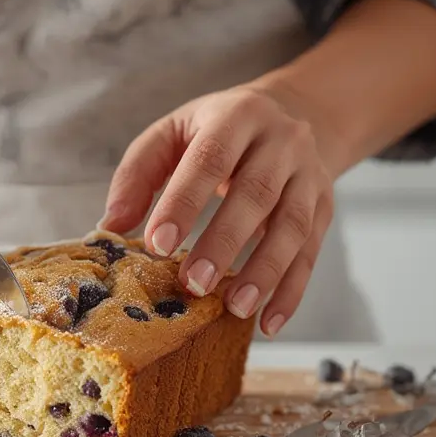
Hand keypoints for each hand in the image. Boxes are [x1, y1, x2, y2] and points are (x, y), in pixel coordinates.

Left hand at [100, 84, 335, 336]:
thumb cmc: (218, 131)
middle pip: (256, 193)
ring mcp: (308, 175)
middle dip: (224, 242)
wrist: (296, 112)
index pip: (209, 159)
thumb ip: (138, 174)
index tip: (157, 245)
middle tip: (193, 284)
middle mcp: (281, 142)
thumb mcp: (174, 132)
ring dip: (264, 272)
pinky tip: (269, 324)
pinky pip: (312, 253)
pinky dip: (292, 292)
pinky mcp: (324, 207)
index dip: (184, 202)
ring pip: (292, 226)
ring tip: (234, 308)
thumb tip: (111, 225)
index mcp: (236, 117)